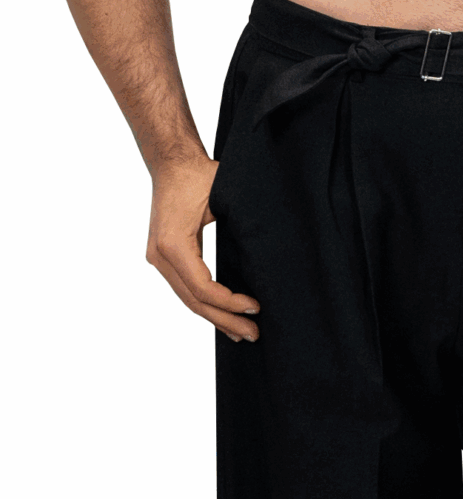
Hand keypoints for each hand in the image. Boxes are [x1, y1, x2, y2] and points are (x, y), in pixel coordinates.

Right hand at [149, 155, 259, 338]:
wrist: (173, 164)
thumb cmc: (201, 176)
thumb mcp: (225, 197)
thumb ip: (241, 224)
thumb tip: (268, 253)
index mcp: (173, 245)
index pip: (202, 286)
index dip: (228, 302)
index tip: (255, 307)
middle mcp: (160, 256)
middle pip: (193, 300)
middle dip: (224, 319)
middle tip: (253, 334)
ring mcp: (159, 258)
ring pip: (187, 297)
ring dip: (214, 316)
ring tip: (241, 332)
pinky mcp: (164, 256)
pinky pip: (184, 286)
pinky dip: (203, 302)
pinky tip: (221, 314)